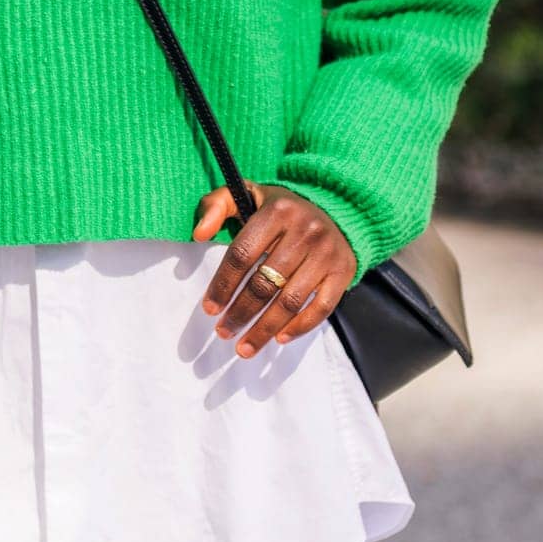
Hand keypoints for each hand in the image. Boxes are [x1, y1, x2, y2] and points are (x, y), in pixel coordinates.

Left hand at [192, 181, 355, 359]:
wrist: (335, 208)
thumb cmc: (280, 209)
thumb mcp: (248, 194)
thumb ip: (216, 205)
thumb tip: (199, 234)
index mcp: (277, 211)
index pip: (242, 255)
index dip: (223, 285)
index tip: (210, 309)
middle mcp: (305, 231)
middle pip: (265, 283)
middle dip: (240, 313)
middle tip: (223, 332)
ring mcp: (327, 253)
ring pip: (290, 301)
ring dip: (264, 330)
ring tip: (244, 347)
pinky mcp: (344, 271)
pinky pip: (322, 308)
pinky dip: (300, 327)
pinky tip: (279, 339)